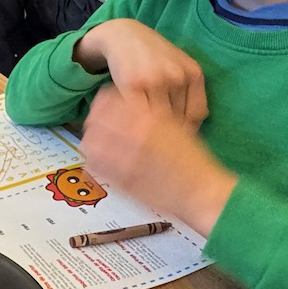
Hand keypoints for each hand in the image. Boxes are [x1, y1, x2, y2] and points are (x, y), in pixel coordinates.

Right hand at [73, 20, 207, 129]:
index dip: (188, 132)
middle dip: (170, 135)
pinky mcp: (132, 85)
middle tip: (160, 144)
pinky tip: (132, 127)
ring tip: (145, 138)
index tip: (178, 141)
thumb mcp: (179, 67)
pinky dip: (136, 125)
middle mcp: (177, 76)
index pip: (196, 115)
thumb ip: (189, 92)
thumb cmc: (153, 55)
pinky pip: (138, 115)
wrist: (124, 35)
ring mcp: (155, 81)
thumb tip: (193, 130)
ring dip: (152, 133)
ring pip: (159, 120)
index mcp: (193, 73)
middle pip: (178, 120)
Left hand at [80, 86, 236, 236]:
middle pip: (93, 119)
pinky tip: (103, 162)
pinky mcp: (119, 177)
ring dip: (93, 141)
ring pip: (89, 141)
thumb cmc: (190, 157)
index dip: (103, 104)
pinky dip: (94, 160)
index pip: (106, 99)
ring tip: (101, 146)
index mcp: (146, 116)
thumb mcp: (171, 123)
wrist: (199, 189)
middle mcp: (131, 132)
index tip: (107, 110)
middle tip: (101, 128)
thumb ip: (146, 113)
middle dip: (95, 122)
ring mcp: (123, 156)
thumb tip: (122, 106)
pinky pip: (94, 164)